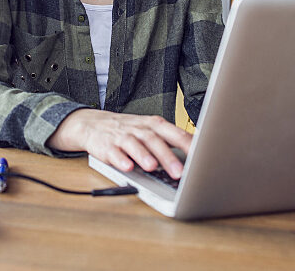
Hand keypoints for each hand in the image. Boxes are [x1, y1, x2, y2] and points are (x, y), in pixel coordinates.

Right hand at [47, 109, 192, 179]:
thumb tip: (200, 150)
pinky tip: (127, 167)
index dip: (187, 144)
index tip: (201, 156)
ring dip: (143, 156)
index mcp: (154, 125)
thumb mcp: (151, 130)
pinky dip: (120, 159)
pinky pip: (113, 152)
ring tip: (152, 167)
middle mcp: (139, 129)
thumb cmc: (129, 130)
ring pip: (134, 145)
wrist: (93, 124)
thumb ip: (172, 139)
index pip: (174, 133)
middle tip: (179, 172)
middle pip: (155, 140)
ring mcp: (122, 137)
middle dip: (167, 156)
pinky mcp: (106, 146)